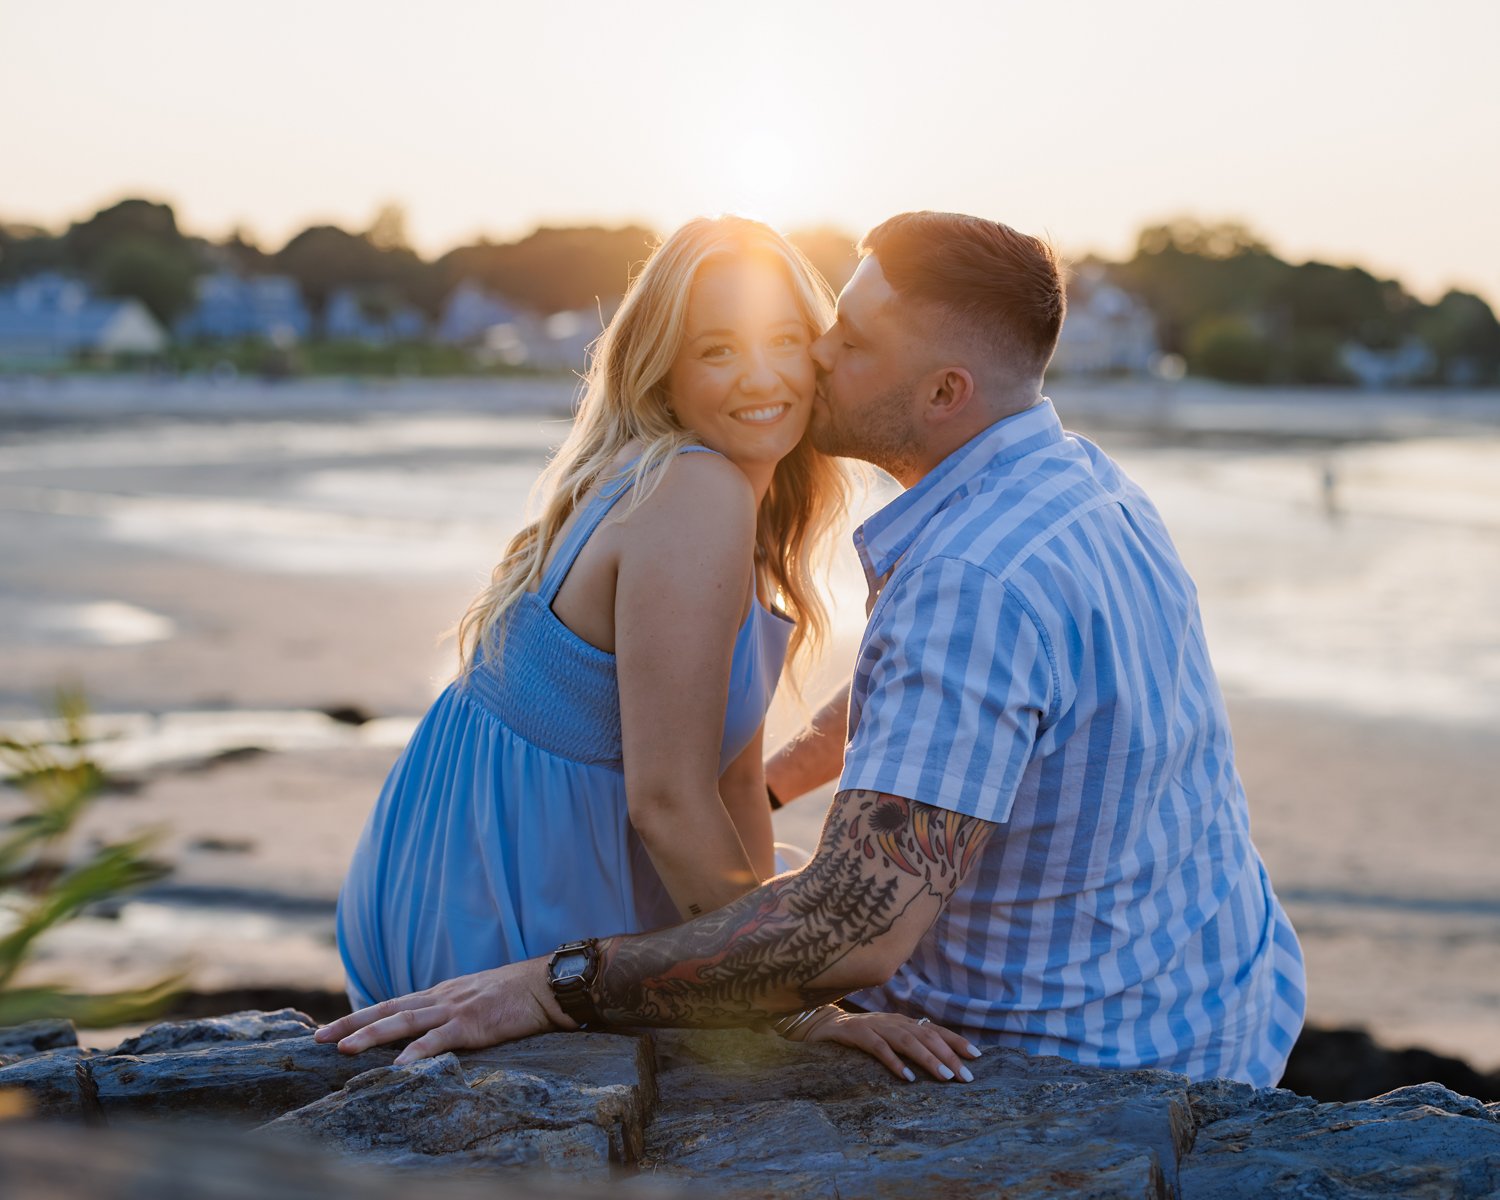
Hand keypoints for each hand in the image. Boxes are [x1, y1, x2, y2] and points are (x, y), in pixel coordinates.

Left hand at [313, 957, 569, 1064]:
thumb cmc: (517, 994)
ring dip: (371, 1035)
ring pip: (404, 1021)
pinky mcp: (473, 1023)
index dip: (361, 1015)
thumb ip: (452, 1010)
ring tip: (343, 1050)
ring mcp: (455, 1009)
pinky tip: (398, 1065)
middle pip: (388, 1009)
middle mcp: (441, 997)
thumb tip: (432, 1028)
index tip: (332, 1028)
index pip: (392, 1003)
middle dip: (351, 1023)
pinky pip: (439, 1038)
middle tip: (318, 1037)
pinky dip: (417, 1051)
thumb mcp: (476, 997)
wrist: (547, 984)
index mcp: (441, 993)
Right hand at [794, 1008, 980, 1082]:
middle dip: (949, 1055)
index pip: (934, 1028)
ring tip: (945, 1077)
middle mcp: (892, 1020)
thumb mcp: (886, 1036)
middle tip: (966, 1076)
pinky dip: (894, 1062)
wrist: (820, 1025)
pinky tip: (907, 1077)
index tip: (977, 1055)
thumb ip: (906, 1042)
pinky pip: (878, 1048)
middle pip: (925, 1035)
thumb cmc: (858, 1035)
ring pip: (907, 1041)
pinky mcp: (856, 1034)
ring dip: (928, 1059)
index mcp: (901, 1021)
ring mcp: (874, 1025)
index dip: (955, 1040)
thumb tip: (937, 1057)